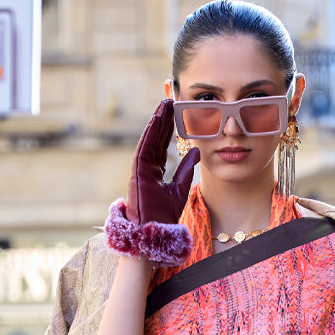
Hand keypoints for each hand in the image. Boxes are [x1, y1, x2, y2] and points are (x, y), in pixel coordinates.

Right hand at [128, 100, 198, 226]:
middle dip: (163, 120)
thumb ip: (186, 169)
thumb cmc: (164, 217)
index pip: (162, 146)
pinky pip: (144, 148)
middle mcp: (146, 168)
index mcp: (154, 172)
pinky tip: (156, 119)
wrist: (154, 233)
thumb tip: (196, 151)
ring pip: (149, 140)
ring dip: (156, 122)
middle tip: (170, 102)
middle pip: (155, 139)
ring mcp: (140, 169)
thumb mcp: (180, 188)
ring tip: (164, 104)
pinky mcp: (137, 172)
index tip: (175, 114)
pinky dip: (150, 133)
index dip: (168, 130)